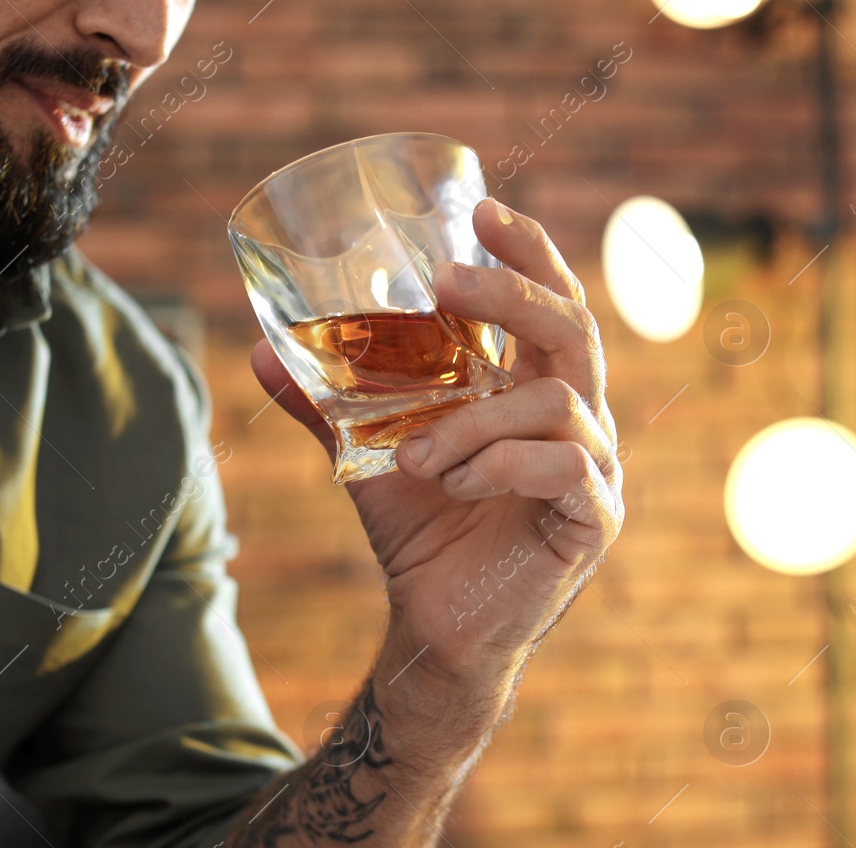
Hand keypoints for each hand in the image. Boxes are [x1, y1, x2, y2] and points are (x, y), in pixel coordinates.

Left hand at [250, 198, 623, 714]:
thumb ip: (328, 404)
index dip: (528, 253)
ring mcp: (596, 469)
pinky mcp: (595, 518)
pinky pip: (564, 465)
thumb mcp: (369, 456)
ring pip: (556, 403)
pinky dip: (501, 465)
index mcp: (537, 391)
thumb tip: (259, 348)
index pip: (553, 304)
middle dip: (512, 295)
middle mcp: (579, 421)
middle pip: (573, 330)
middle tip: (445, 284)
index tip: (481, 211)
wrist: (437, 627)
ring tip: (418, 457)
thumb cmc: (421, 534)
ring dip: (474, 420)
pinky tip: (457, 485)